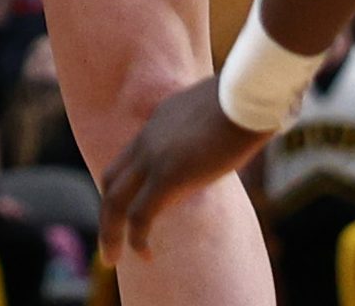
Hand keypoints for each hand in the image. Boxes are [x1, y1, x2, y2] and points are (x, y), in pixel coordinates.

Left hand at [94, 78, 266, 265]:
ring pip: (115, 200)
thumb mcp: (217, 116)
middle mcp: (148, 140)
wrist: (247, 94)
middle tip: (108, 244)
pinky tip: (144, 255)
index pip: (128, 160)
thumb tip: (227, 141)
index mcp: (158, 124)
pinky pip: (140, 214)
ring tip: (112, 259)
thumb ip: (209, 132)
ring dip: (110, 233)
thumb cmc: (246, 102)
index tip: (125, 213)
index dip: (121, 189)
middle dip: (107, 214)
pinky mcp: (168, 175)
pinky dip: (137, 239)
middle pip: (111, 180)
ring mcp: (154, 157)